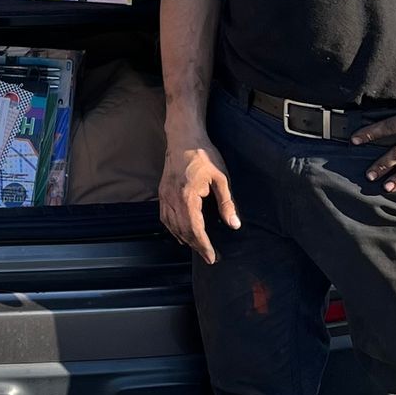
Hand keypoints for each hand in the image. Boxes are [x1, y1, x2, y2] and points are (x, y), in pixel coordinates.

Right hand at [159, 131, 240, 264]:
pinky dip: (172, 229)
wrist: (183, 137)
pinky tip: (181, 233)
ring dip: (184, 239)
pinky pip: (165, 217)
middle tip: (209, 257)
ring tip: (197, 247)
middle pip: (182, 231)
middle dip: (196, 246)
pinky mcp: (162, 192)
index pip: (195, 229)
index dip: (204, 246)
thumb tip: (234, 224)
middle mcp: (172, 199)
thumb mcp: (221, 178)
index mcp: (187, 197)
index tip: (212, 257)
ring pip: (172, 226)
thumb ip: (227, 203)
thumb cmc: (204, 155)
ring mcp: (164, 196)